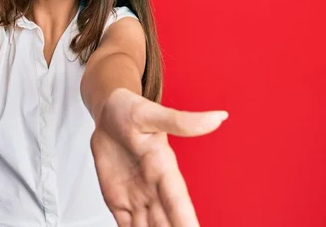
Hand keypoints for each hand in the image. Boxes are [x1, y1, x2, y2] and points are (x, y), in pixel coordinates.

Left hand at [91, 88, 227, 226]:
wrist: (107, 115)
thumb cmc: (130, 110)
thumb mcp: (150, 113)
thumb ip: (180, 120)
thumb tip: (218, 117)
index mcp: (164, 169)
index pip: (178, 202)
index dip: (186, 222)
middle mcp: (154, 189)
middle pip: (167, 224)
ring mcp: (138, 197)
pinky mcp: (120, 201)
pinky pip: (128, 226)